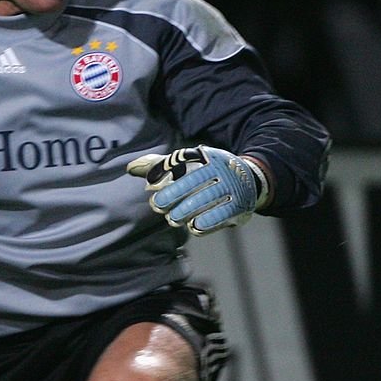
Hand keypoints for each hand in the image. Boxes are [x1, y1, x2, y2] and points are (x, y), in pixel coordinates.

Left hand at [127, 145, 269, 234]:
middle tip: (158, 205)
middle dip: (171, 196)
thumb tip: (130, 168)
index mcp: (205, 155)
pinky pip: (218, 217)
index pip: (181, 162)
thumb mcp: (186, 163)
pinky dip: (203, 223)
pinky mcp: (238, 206)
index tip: (150, 187)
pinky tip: (193, 226)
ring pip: (203, 201)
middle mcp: (219, 169)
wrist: (249, 179)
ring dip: (184, 212)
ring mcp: (230, 187)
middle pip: (191, 183)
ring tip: (173, 218)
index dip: (163, 174)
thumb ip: (158, 166)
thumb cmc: (208, 172)